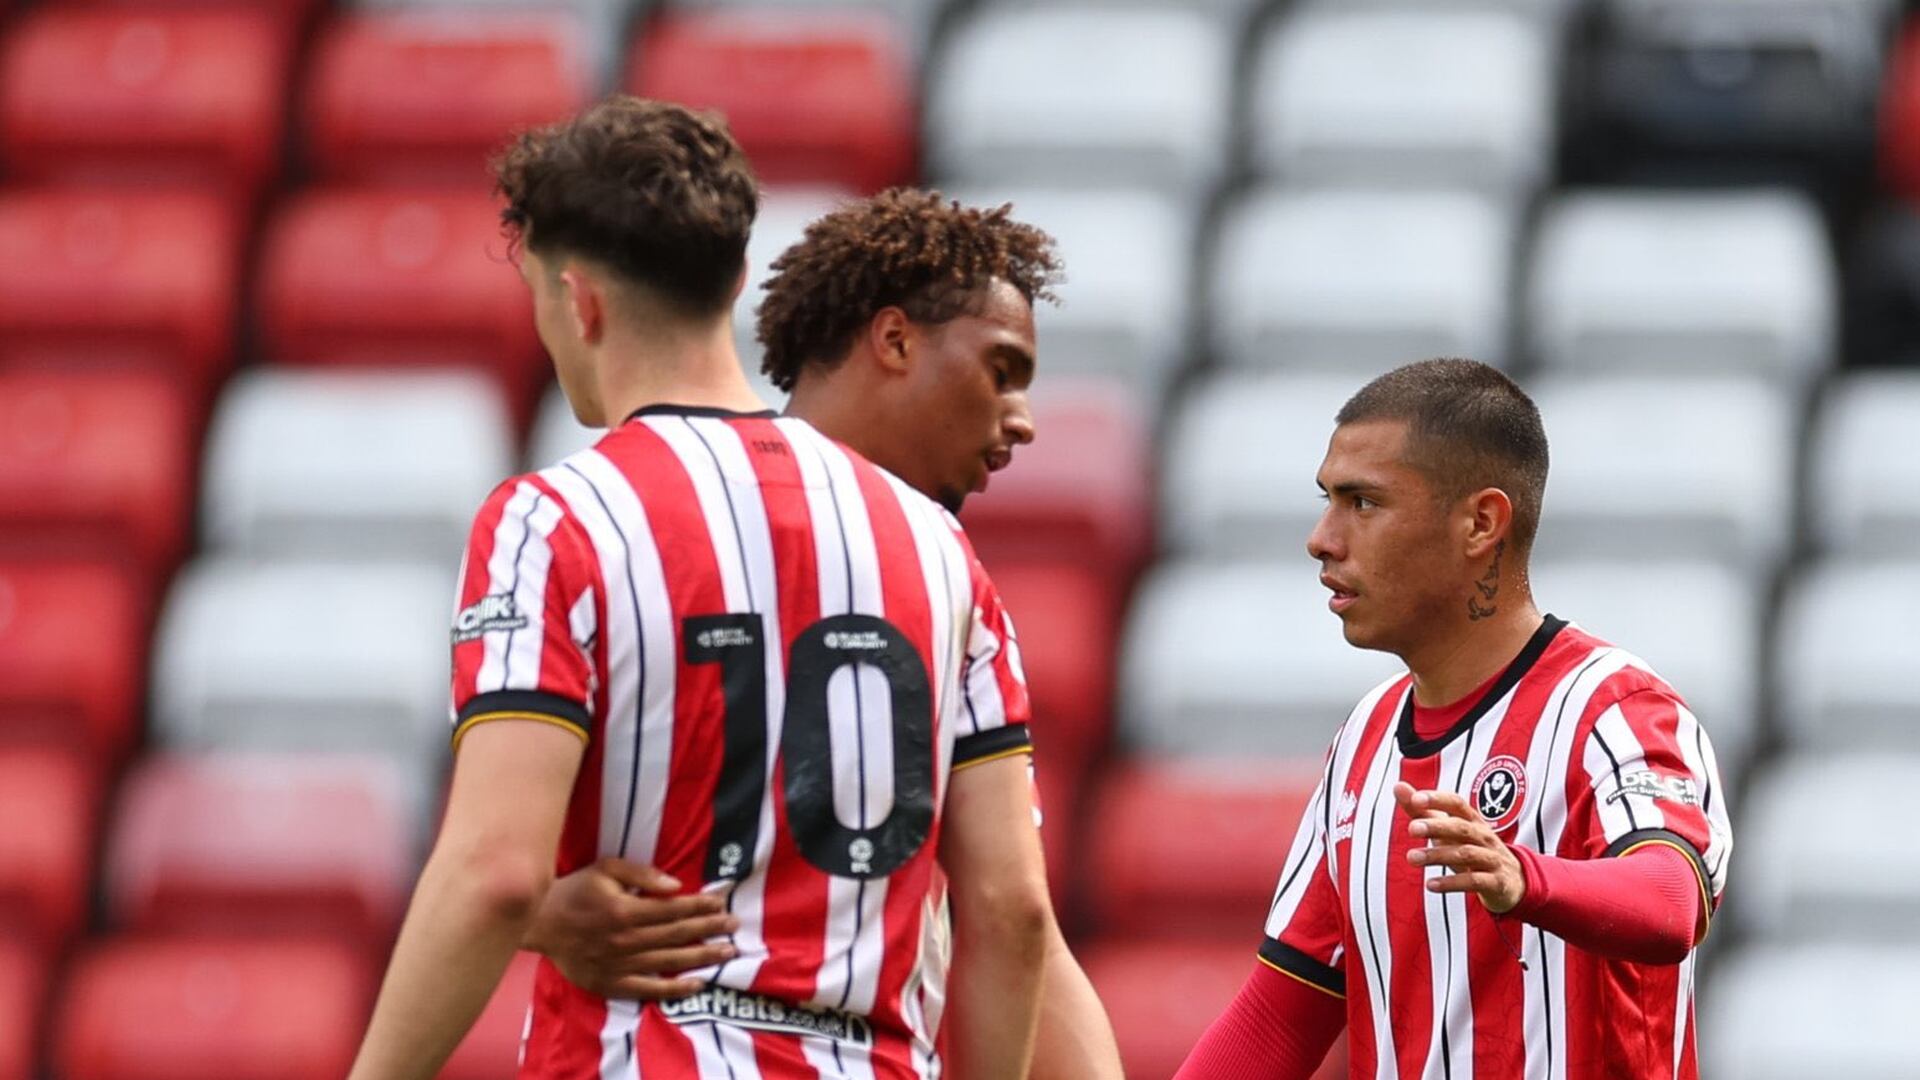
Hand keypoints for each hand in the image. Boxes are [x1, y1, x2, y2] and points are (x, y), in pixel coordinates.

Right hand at [525, 857, 739, 999]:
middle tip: (735, 926)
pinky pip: (648, 988)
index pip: (673, 909)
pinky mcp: (612, 983)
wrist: (539, 924)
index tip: (722, 902)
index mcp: (626, 910)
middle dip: (709, 928)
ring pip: (669, 962)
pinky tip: (697, 985)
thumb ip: (640, 873)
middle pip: (677, 935)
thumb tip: (675, 885)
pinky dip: (674, 989)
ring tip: (727, 954)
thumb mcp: (604, 869)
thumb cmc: (574, 891)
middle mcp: (627, 939)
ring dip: (701, 957)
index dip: (700, 905)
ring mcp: (620, 964)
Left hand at [1393, 782, 1525, 914]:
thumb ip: (1423, 811)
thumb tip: (1397, 786)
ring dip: (1437, 855)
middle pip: (1461, 827)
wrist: (1512, 882)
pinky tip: (1430, 884)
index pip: (1457, 803)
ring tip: (1411, 857)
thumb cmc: (1473, 849)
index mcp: (1473, 820)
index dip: (1438, 799)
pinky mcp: (1496, 882)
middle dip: (1436, 827)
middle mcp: (1484, 836)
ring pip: (1466, 854)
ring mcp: (1492, 859)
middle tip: (1411, 828)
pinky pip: (1474, 881)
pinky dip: (1451, 883)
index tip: (1415, 799)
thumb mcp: (1449, 831)